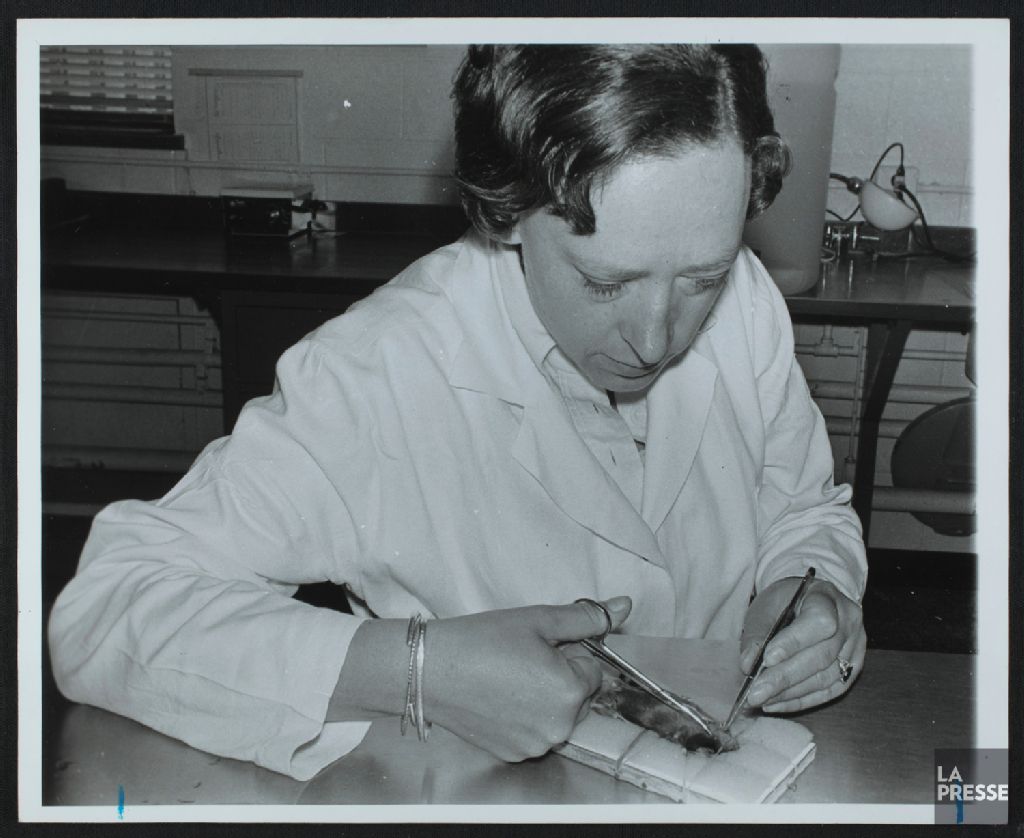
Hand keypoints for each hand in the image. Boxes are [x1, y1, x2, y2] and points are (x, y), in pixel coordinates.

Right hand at [422, 597, 631, 760]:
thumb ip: (586, 617)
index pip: (593, 667)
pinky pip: (535, 731)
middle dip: (561, 676)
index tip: (538, 644)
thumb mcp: (538, 619)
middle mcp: (559, 726)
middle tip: (522, 658)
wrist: (430, 669)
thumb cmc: (481, 641)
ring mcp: (536, 745)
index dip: (568, 651)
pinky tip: (499, 697)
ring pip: (558, 715)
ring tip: (508, 677)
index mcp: (570, 691)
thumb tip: (623, 606)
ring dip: (544, 698)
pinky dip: (525, 716)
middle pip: (579, 695)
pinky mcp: (514, 754)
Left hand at [739, 576, 864, 713]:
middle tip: (756, 693)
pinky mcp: (853, 669)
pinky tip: (778, 704)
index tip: (767, 659)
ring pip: (825, 678)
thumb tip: (748, 665)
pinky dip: (802, 700)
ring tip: (762, 700)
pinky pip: (830, 691)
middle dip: (785, 678)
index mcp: (827, 597)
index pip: (818, 622)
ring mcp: (855, 648)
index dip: (794, 642)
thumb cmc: (786, 602)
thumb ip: (757, 633)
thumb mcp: (766, 606)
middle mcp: (848, 622)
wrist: (808, 602)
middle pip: (821, 656)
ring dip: (790, 693)